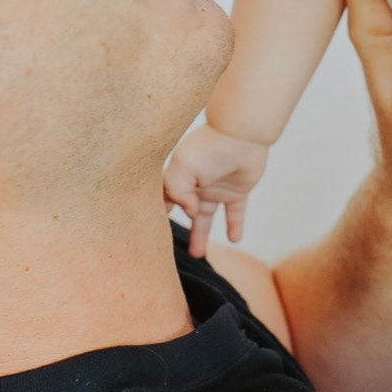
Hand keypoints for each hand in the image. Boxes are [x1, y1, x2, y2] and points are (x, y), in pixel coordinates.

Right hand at [164, 124, 270, 255]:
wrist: (242, 136)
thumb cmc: (209, 148)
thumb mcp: (182, 168)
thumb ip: (178, 193)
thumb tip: (190, 213)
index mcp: (178, 176)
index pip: (163, 199)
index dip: (156, 215)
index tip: (149, 234)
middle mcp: (195, 184)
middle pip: (183, 211)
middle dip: (176, 229)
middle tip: (169, 251)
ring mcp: (216, 188)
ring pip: (205, 217)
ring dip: (201, 235)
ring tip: (197, 255)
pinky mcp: (237, 191)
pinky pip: (235, 213)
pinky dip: (235, 226)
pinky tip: (234, 239)